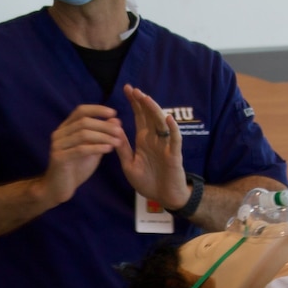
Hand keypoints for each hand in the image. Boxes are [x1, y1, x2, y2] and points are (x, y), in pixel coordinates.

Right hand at [38, 104, 127, 207]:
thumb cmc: (76, 168)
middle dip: (104, 125)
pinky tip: (109, 149)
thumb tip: (116, 120)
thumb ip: (102, 136)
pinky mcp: (59, 158)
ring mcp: (58, 145)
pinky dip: (96, 147)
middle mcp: (59, 134)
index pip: (80, 111)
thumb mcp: (92, 150)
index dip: (97, 109)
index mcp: (66, 128)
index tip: (114, 113)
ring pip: (82, 134)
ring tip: (118, 141)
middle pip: (83, 121)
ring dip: (103, 136)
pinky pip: (80, 149)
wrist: (59, 188)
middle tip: (119, 131)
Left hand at [117, 84, 188, 209]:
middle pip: (150, 116)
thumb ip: (122, 148)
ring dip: (154, 110)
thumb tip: (113, 130)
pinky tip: (168, 118)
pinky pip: (175, 140)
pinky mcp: (174, 155)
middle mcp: (155, 139)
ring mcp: (165, 146)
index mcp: (144, 140)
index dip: (134, 103)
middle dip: (142, 102)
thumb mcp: (129, 165)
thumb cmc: (148, 182)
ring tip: (146, 98)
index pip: (139, 117)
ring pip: (161, 124)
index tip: (127, 89)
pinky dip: (173, 129)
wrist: (164, 198)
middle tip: (133, 89)